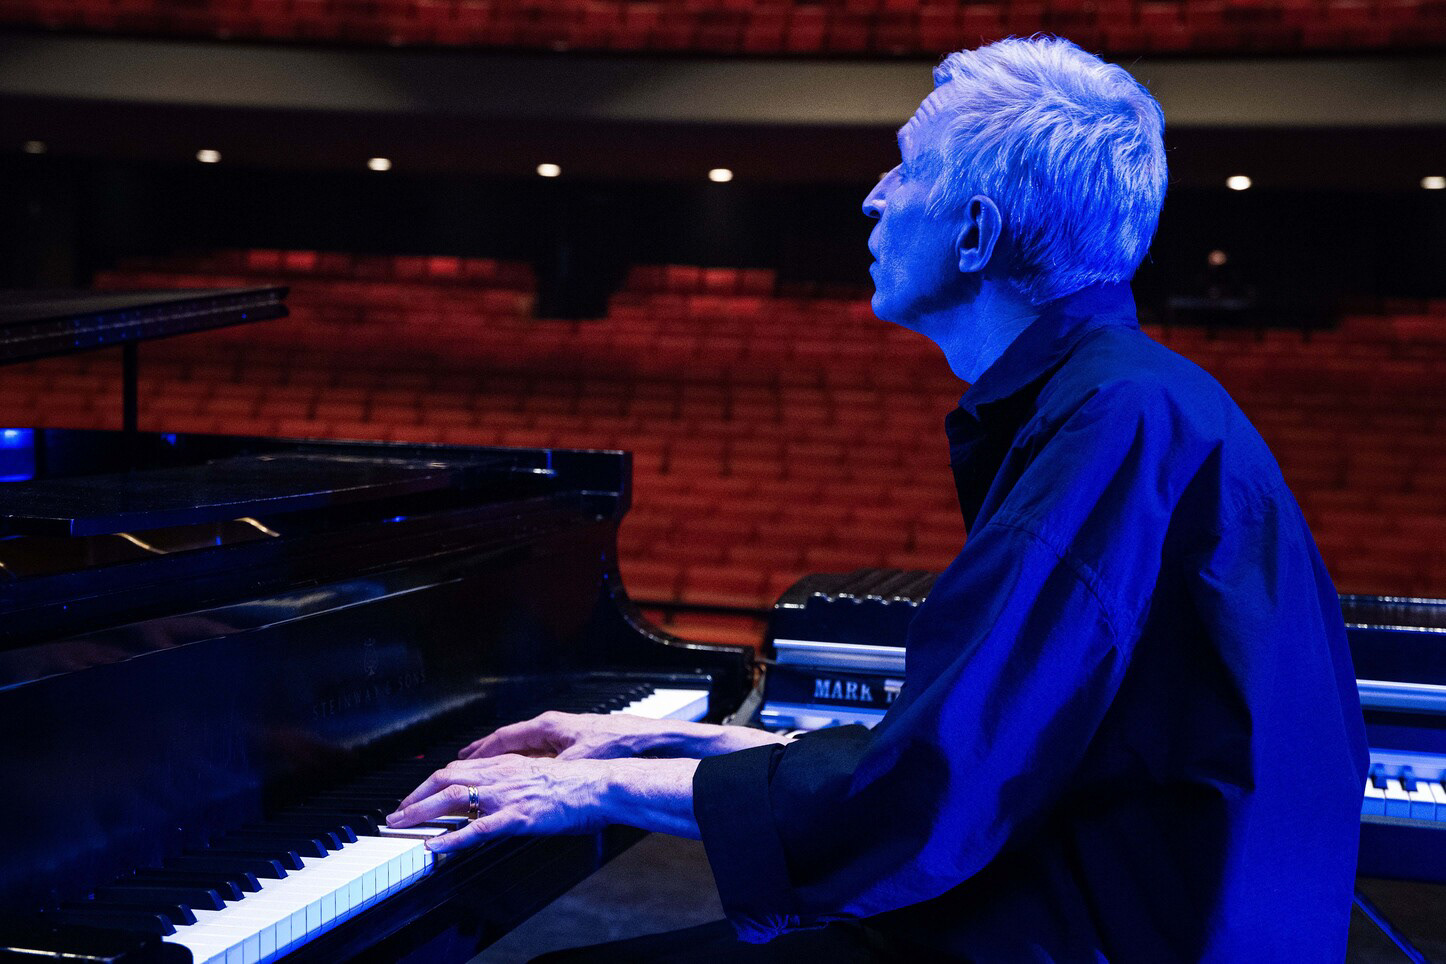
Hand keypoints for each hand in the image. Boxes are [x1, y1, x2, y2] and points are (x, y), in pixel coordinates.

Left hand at [387, 754, 612, 852]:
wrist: (603, 784)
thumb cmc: (581, 782)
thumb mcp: (543, 775)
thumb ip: (520, 781)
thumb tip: (506, 792)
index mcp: (509, 765)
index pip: (460, 768)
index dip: (433, 781)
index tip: (417, 794)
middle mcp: (503, 775)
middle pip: (446, 778)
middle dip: (416, 794)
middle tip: (396, 812)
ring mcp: (508, 796)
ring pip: (453, 797)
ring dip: (421, 810)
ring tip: (401, 824)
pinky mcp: (518, 816)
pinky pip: (477, 828)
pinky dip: (451, 837)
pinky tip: (435, 845)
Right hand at [456, 710, 679, 760]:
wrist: (649, 740)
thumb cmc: (616, 744)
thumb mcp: (574, 764)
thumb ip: (547, 774)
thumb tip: (525, 786)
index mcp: (549, 727)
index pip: (505, 737)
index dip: (481, 750)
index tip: (462, 759)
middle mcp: (554, 727)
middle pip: (512, 740)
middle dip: (487, 752)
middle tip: (464, 762)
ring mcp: (565, 734)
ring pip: (526, 746)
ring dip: (505, 757)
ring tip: (487, 768)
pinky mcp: (577, 743)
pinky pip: (542, 752)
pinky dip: (527, 761)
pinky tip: (523, 773)